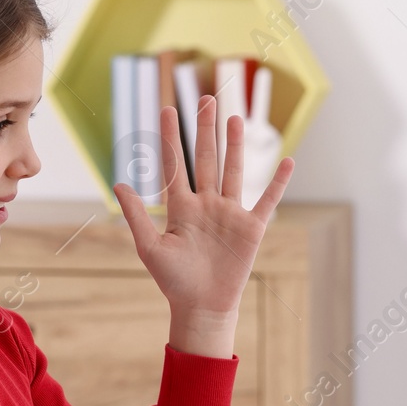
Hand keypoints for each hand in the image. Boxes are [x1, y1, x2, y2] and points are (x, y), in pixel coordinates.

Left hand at [113, 96, 293, 357]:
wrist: (202, 307)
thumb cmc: (173, 282)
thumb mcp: (150, 248)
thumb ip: (137, 215)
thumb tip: (119, 183)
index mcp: (180, 207)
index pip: (175, 163)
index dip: (171, 136)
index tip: (167, 108)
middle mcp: (206, 204)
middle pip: (206, 158)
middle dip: (205, 129)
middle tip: (206, 98)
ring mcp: (229, 213)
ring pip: (233, 171)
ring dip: (235, 145)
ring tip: (234, 118)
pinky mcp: (251, 228)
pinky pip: (267, 200)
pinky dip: (278, 182)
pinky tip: (287, 162)